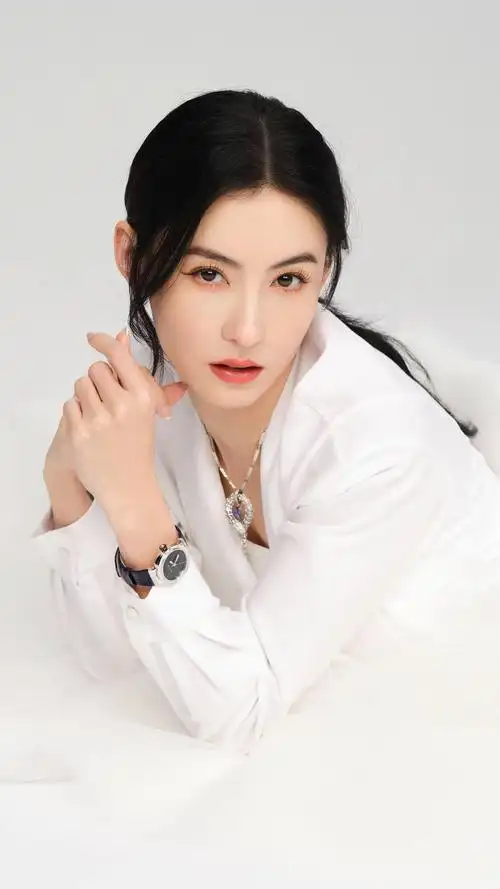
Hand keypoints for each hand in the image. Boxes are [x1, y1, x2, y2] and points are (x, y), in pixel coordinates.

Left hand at [59, 327, 187, 504]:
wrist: (128, 485)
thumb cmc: (138, 444)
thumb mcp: (145, 408)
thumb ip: (135, 372)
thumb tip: (122, 336)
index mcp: (142, 397)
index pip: (118, 355)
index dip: (104, 341)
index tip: (93, 338)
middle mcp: (122, 405)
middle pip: (96, 369)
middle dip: (98, 380)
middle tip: (105, 398)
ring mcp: (99, 420)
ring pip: (80, 385)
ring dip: (85, 395)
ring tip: (97, 414)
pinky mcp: (79, 433)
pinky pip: (69, 405)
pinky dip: (76, 413)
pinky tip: (88, 427)